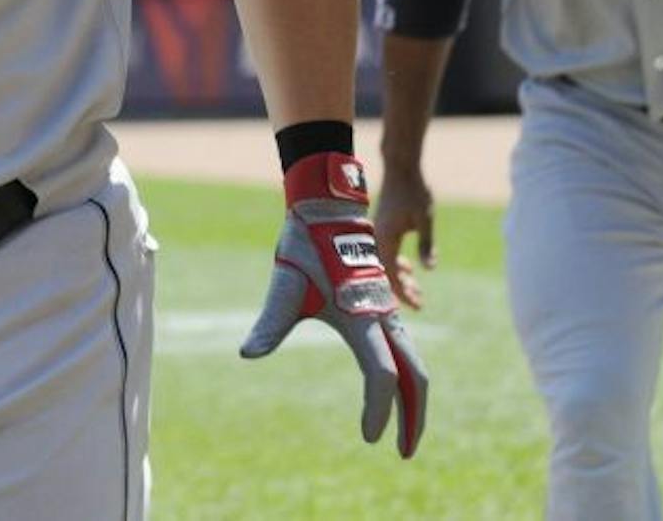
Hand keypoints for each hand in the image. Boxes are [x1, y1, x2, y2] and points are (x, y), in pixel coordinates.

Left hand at [241, 152, 428, 458]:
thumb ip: (270, 323)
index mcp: (362, 316)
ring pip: (415, 363)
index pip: (381, 374)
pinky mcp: (385, 306)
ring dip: (415, 399)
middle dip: (414, 416)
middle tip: (405, 452)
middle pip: (415, 376)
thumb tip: (247, 354)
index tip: (369, 438)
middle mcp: (383, 317)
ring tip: (406, 432)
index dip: (378, 409)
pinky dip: (410, 376)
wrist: (326, 210)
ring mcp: (388, 311)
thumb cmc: (303, 247)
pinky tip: (397, 392)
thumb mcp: (284, 285)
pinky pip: (407, 349)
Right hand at [372, 165, 434, 309]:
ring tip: (416, 289)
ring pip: (385, 263)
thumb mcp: (425, 219)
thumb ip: (426, 245)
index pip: (391, 274)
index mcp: (386, 238)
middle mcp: (378, 237)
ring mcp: (379, 232)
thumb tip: (429, 269)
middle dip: (402, 289)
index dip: (403, 292)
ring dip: (400, 277)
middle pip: (386, 272)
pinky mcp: (382, 227)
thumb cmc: (414, 192)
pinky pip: (386, 253)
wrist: (401, 168)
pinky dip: (396, 264)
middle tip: (419, 302)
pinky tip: (410, 267)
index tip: (418, 305)